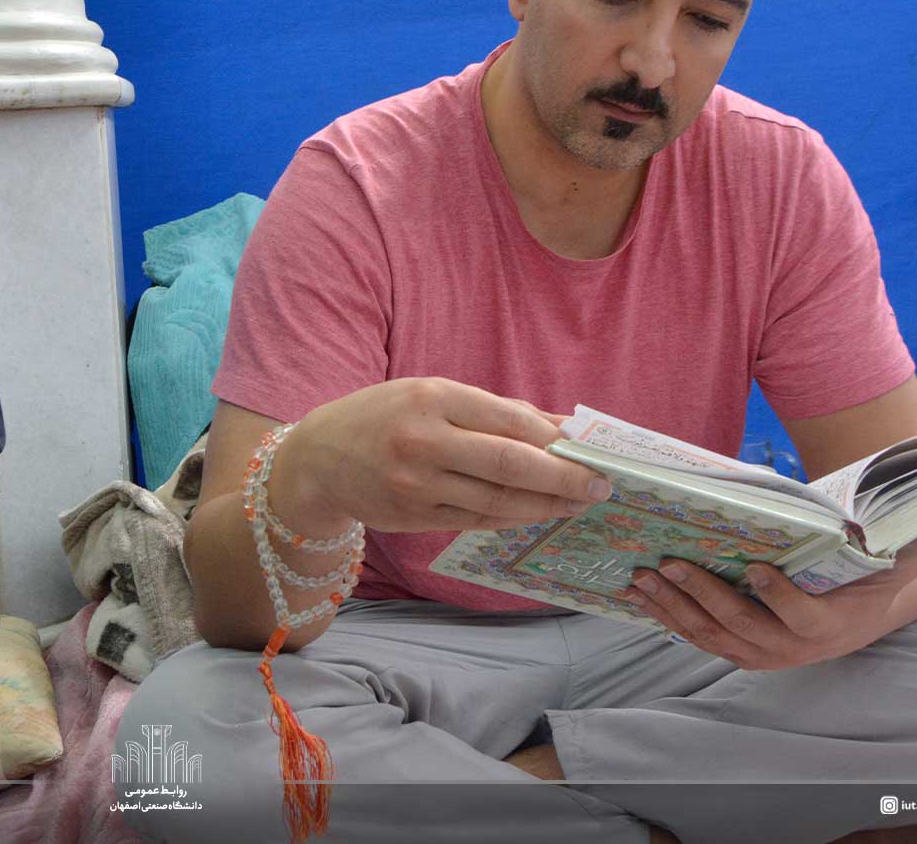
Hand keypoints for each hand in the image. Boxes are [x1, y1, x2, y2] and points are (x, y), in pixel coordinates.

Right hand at [275, 377, 610, 533]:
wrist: (318, 459)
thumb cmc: (385, 417)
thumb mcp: (432, 395)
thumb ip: (493, 411)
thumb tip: (560, 428)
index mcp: (431, 398)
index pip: (508, 420)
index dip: (554, 439)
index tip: (589, 449)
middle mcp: (422, 441)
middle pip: (508, 465)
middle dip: (562, 478)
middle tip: (599, 486)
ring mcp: (416, 484)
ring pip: (496, 501)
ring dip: (544, 505)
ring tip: (576, 503)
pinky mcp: (413, 517)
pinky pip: (475, 520)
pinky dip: (512, 518)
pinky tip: (536, 513)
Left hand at [621, 511, 916, 669]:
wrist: (876, 604)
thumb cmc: (876, 569)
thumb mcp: (892, 553)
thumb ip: (900, 535)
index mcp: (834, 625)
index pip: (804, 617)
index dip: (780, 597)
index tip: (759, 568)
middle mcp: (797, 648)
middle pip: (744, 627)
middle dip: (702, 595)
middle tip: (670, 564)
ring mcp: (768, 653)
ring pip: (714, 638)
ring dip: (675, 609)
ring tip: (643, 579)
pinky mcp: (745, 650)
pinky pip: (702, 639)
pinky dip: (670, 620)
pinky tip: (643, 599)